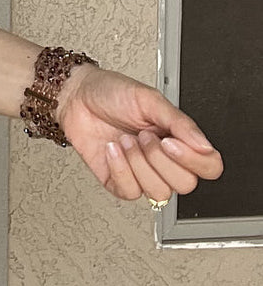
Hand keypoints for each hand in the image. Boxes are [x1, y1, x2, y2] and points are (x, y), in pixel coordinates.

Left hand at [57, 65, 223, 202]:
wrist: (76, 96)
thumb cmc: (111, 93)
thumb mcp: (148, 99)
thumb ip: (180, 123)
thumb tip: (205, 146)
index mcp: (177, 139)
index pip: (209, 167)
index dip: (195, 161)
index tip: (171, 141)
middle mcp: (163, 160)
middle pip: (185, 184)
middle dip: (160, 158)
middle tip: (143, 135)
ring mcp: (141, 172)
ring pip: (159, 192)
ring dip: (138, 163)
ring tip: (125, 140)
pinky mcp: (118, 181)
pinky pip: (130, 192)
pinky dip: (120, 169)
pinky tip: (112, 150)